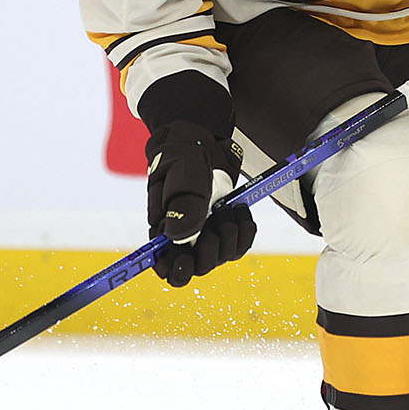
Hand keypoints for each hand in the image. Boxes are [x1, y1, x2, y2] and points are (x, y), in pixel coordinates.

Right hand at [145, 122, 255, 286]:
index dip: (176, 270)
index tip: (186, 257)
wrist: (204, 139)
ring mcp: (206, 234)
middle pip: (199, 268)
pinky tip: (241, 210)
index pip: (167, 268)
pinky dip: (245, 230)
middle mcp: (184, 237)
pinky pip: (240, 245)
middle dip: (211, 248)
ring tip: (227, 205)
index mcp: (163, 229)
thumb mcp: (181, 172)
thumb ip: (181, 202)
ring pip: (222, 257)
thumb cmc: (183, 154)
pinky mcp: (225, 228)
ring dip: (230, 234)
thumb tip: (178, 237)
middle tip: (215, 217)